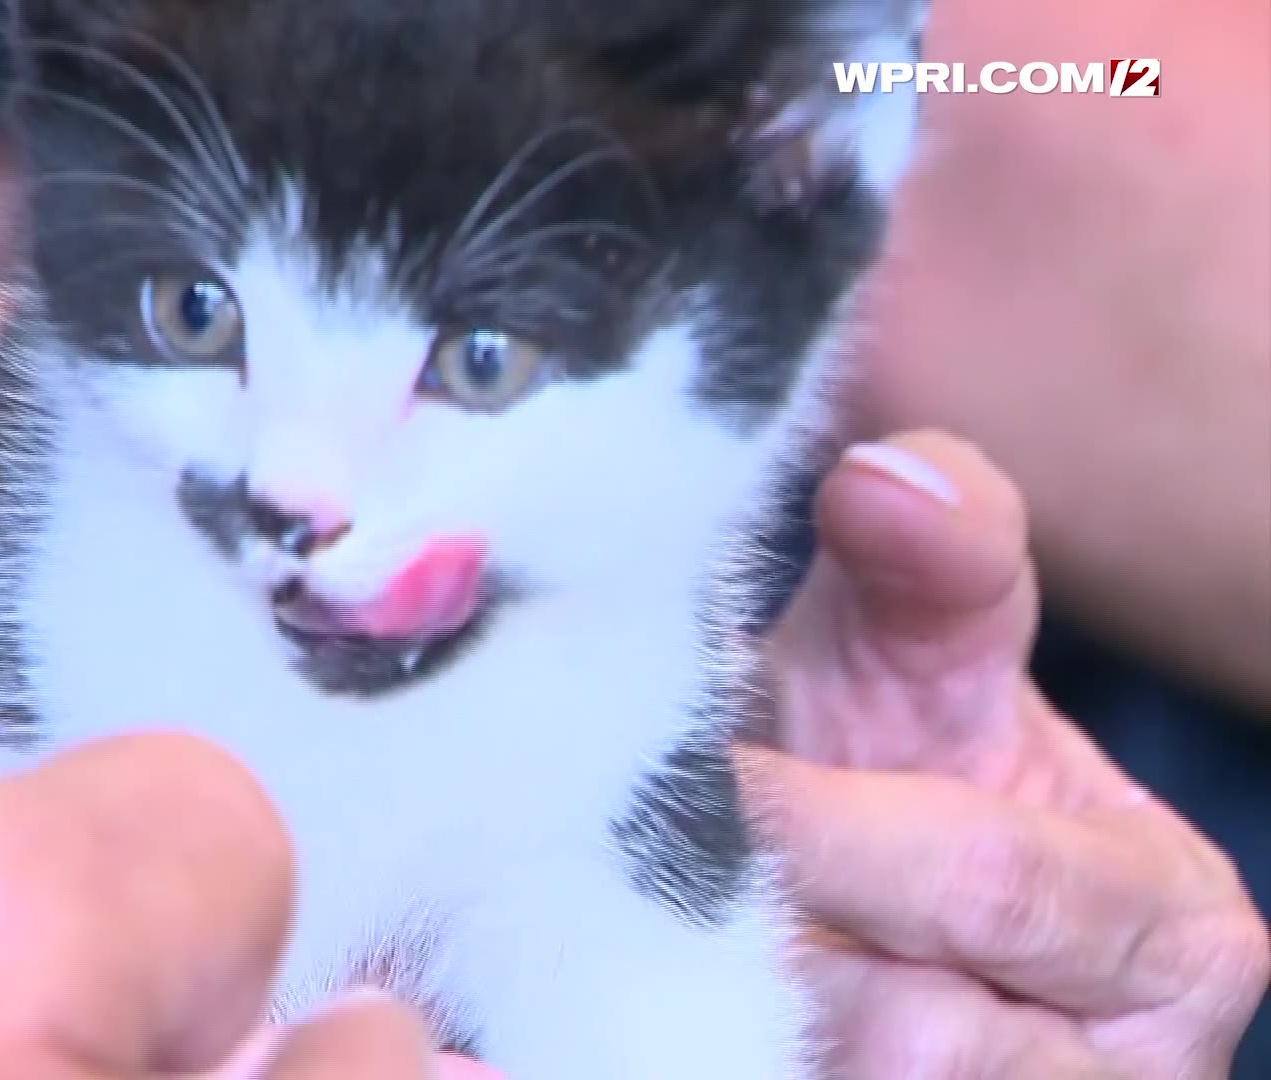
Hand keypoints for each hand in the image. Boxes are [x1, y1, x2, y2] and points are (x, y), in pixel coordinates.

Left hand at [744, 431, 1269, 1076]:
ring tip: (711, 930)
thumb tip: (891, 480)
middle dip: (776, 932)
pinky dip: (719, 1054)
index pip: (980, 882)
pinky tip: (695, 1002)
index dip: (817, 823)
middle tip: (696, 863)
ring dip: (738, 1007)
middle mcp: (1127, 1075)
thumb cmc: (881, 754)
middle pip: (906, 1034)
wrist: (827, 877)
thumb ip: (927, 561)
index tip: (717, 774)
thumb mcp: (908, 649)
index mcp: (1174, 931)